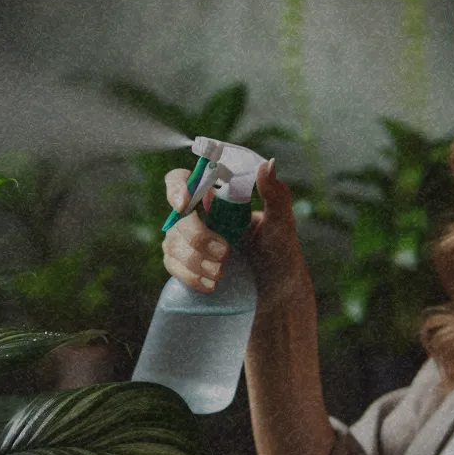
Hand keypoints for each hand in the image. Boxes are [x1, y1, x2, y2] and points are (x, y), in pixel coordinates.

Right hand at [162, 159, 310, 305]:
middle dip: (197, 236)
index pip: (182, 180)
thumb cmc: (279, 252)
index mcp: (216, 198)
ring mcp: (187, 241)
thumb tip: (268, 163)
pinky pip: (172, 266)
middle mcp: (198, 216)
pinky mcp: (184, 265)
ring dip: (196, 260)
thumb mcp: (281, 223)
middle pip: (177, 216)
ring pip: (172, 243)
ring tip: (222, 273)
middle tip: (225, 253)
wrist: (275, 291)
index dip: (176, 188)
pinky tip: (210, 284)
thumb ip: (276, 194)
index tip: (185, 204)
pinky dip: (190, 276)